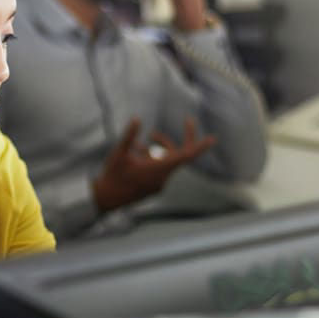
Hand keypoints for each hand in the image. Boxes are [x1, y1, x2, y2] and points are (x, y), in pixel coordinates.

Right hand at [91, 117, 216, 212]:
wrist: (106, 199)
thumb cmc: (113, 175)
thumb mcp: (119, 152)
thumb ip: (130, 135)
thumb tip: (137, 118)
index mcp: (159, 169)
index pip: (186, 156)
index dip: (199, 146)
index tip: (212, 138)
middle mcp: (163, 177)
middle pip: (181, 154)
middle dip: (184, 138)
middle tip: (189, 120)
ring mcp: (159, 183)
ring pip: (167, 160)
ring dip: (159, 147)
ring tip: (139, 143)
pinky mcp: (153, 186)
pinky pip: (160, 167)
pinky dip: (152, 157)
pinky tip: (136, 151)